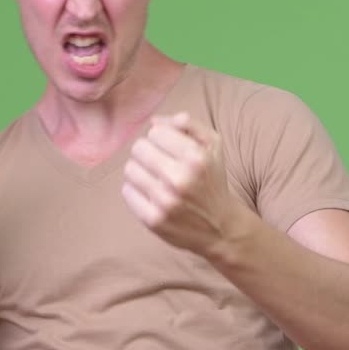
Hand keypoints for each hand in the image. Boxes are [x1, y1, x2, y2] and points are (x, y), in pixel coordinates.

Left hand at [121, 111, 254, 257]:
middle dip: (148, 153)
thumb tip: (154, 121)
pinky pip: (127, 191)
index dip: (161, 138)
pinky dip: (136, 190)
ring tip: (155, 178)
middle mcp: (180, 179)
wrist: (221, 228)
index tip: (170, 149)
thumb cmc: (213, 180)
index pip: (155, 132)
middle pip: (138, 148)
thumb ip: (189, 124)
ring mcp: (165, 201)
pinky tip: (151, 194)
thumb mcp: (213, 145)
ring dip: (140, 171)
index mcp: (196, 157)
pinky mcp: (153, 219)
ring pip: (130, 168)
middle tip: (160, 164)